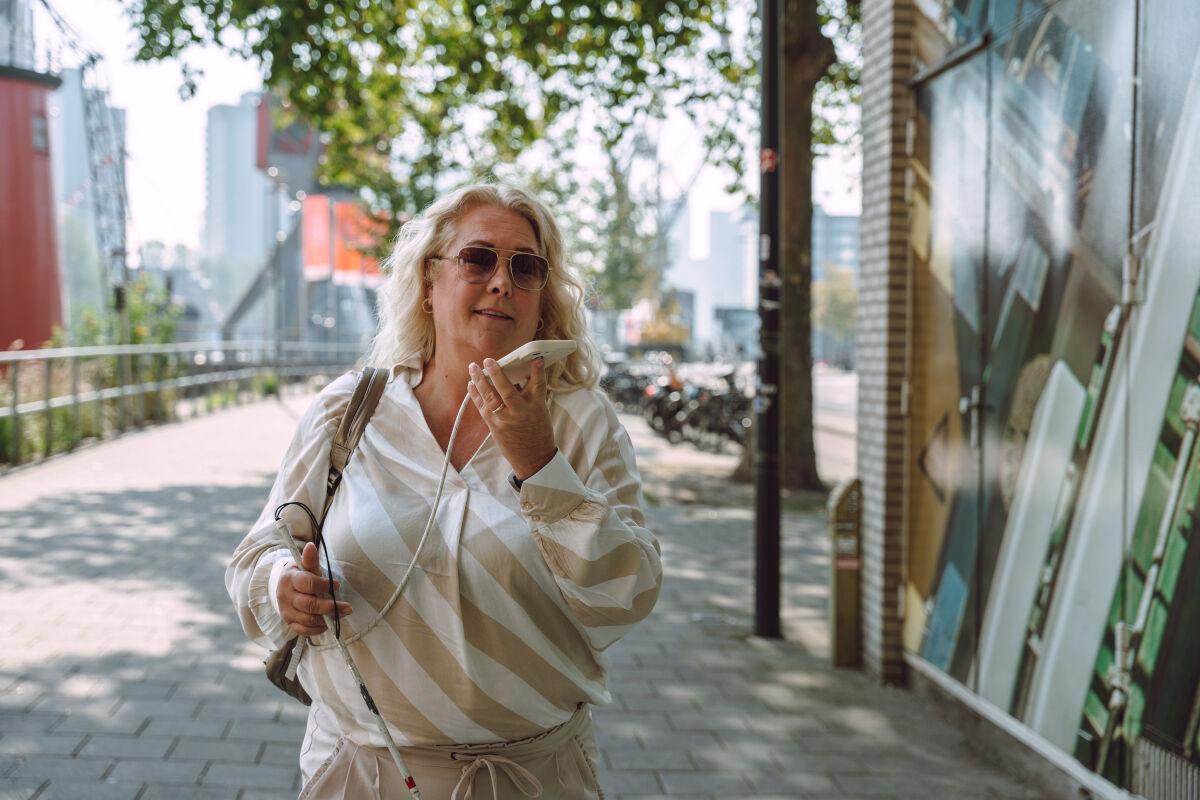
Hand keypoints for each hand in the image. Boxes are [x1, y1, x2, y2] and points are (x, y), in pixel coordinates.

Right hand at [277, 541, 352, 636]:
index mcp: (289, 579)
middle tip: (348, 607)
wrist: (284, 588)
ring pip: (308, 619)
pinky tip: (328, 623)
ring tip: (342, 614)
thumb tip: (311, 546)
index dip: (324, 585)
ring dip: (327, 619)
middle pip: (310, 605)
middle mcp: (285, 596)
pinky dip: (317, 629)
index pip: (308, 583)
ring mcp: (286, 610)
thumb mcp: (305, 566)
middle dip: (331, 607)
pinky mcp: (289, 622)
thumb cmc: (300, 576)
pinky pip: (304, 630)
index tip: (337, 585)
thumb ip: (310, 560)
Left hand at [467, 356, 557, 479]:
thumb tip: (516, 371)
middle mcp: (520, 413)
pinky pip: (483, 408)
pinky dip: (475, 395)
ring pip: (490, 399)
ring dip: (479, 381)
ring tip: (473, 367)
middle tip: (488, 360)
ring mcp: (505, 421)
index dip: (538, 371)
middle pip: (508, 392)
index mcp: (536, 407)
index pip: (539, 385)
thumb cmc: (537, 429)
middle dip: (497, 375)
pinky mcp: (494, 427)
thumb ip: (529, 392)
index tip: (536, 358)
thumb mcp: (539, 409)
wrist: (533, 457)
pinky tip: (471, 384)